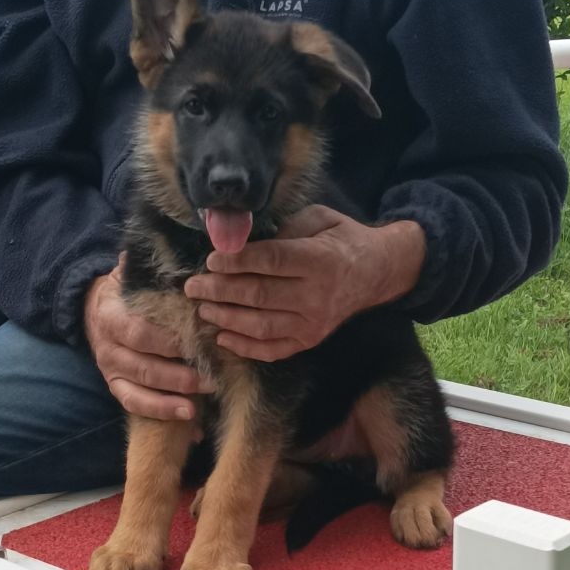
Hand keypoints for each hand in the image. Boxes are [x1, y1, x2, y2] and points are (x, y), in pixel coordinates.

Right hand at [84, 259, 212, 419]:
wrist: (95, 308)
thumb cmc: (128, 291)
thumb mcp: (133, 274)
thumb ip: (149, 267)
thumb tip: (177, 246)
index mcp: (112, 316)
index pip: (139, 332)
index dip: (168, 341)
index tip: (198, 341)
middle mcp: (108, 347)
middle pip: (143, 366)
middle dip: (179, 374)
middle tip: (213, 377)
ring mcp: (111, 370)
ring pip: (139, 390)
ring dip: (172, 398)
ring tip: (202, 401)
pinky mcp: (117, 387)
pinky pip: (135, 406)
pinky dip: (162, 414)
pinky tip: (190, 420)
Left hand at [184, 205, 425, 360]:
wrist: (376, 272)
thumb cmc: (341, 239)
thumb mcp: (319, 219)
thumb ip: (285, 229)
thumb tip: (243, 242)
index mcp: (320, 259)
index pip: (271, 262)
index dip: (237, 262)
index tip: (210, 260)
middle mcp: (317, 295)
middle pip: (259, 295)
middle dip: (220, 291)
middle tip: (192, 286)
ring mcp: (314, 323)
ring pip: (261, 326)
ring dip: (226, 319)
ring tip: (202, 309)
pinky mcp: (310, 340)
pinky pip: (273, 350)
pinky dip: (245, 347)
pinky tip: (223, 337)